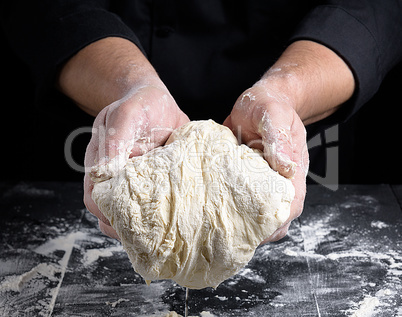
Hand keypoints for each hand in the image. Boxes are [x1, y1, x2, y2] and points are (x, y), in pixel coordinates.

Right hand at [83, 85, 188, 238]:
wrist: (157, 102)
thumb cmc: (139, 106)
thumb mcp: (127, 116)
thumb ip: (116, 141)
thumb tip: (104, 173)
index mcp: (101, 164)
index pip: (95, 198)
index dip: (106, 214)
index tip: (125, 223)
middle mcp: (117, 177)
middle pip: (112, 213)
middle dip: (127, 228)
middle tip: (148, 237)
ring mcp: (136, 183)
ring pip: (133, 213)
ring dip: (145, 225)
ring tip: (161, 234)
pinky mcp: (156, 184)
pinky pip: (155, 205)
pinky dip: (163, 214)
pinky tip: (175, 218)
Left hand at [223, 82, 308, 242]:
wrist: (258, 103)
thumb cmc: (270, 107)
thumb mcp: (274, 115)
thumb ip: (278, 138)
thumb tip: (284, 166)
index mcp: (291, 176)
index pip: (287, 210)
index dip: (271, 226)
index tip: (249, 234)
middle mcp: (277, 187)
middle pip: (270, 222)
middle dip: (251, 234)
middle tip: (225, 238)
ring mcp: (259, 187)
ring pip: (252, 217)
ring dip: (237, 226)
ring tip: (215, 230)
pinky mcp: (242, 184)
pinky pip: (236, 203)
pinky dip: (225, 210)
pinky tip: (209, 212)